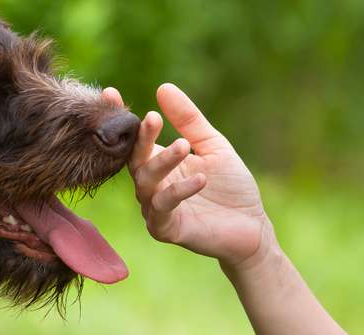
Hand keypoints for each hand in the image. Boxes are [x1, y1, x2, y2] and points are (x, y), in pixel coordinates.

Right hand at [103, 84, 274, 267]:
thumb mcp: (211, 145)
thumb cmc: (230, 186)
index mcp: (157, 163)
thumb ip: (188, 120)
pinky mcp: (164, 229)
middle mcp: (150, 185)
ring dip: (163, 162)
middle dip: (142, 139)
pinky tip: (200, 178)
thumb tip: (163, 87)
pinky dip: (179, 192)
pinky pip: (164, 208)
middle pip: (135, 159)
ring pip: (146, 182)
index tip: (111, 93)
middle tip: (152, 118)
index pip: (133, 138)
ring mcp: (154, 208)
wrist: (252, 226)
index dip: (120, 118)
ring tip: (184, 146)